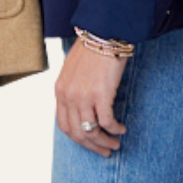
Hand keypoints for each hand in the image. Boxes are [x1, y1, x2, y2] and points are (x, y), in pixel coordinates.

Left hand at [55, 40, 127, 155]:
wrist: (103, 32)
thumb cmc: (92, 48)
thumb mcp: (73, 70)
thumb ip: (73, 89)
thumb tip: (81, 107)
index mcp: (60, 90)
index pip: (64, 125)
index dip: (77, 139)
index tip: (89, 144)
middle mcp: (69, 96)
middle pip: (77, 133)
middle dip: (92, 146)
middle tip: (105, 151)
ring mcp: (83, 96)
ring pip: (91, 132)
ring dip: (104, 142)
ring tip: (115, 144)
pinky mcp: (101, 94)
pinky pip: (107, 121)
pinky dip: (115, 129)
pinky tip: (121, 128)